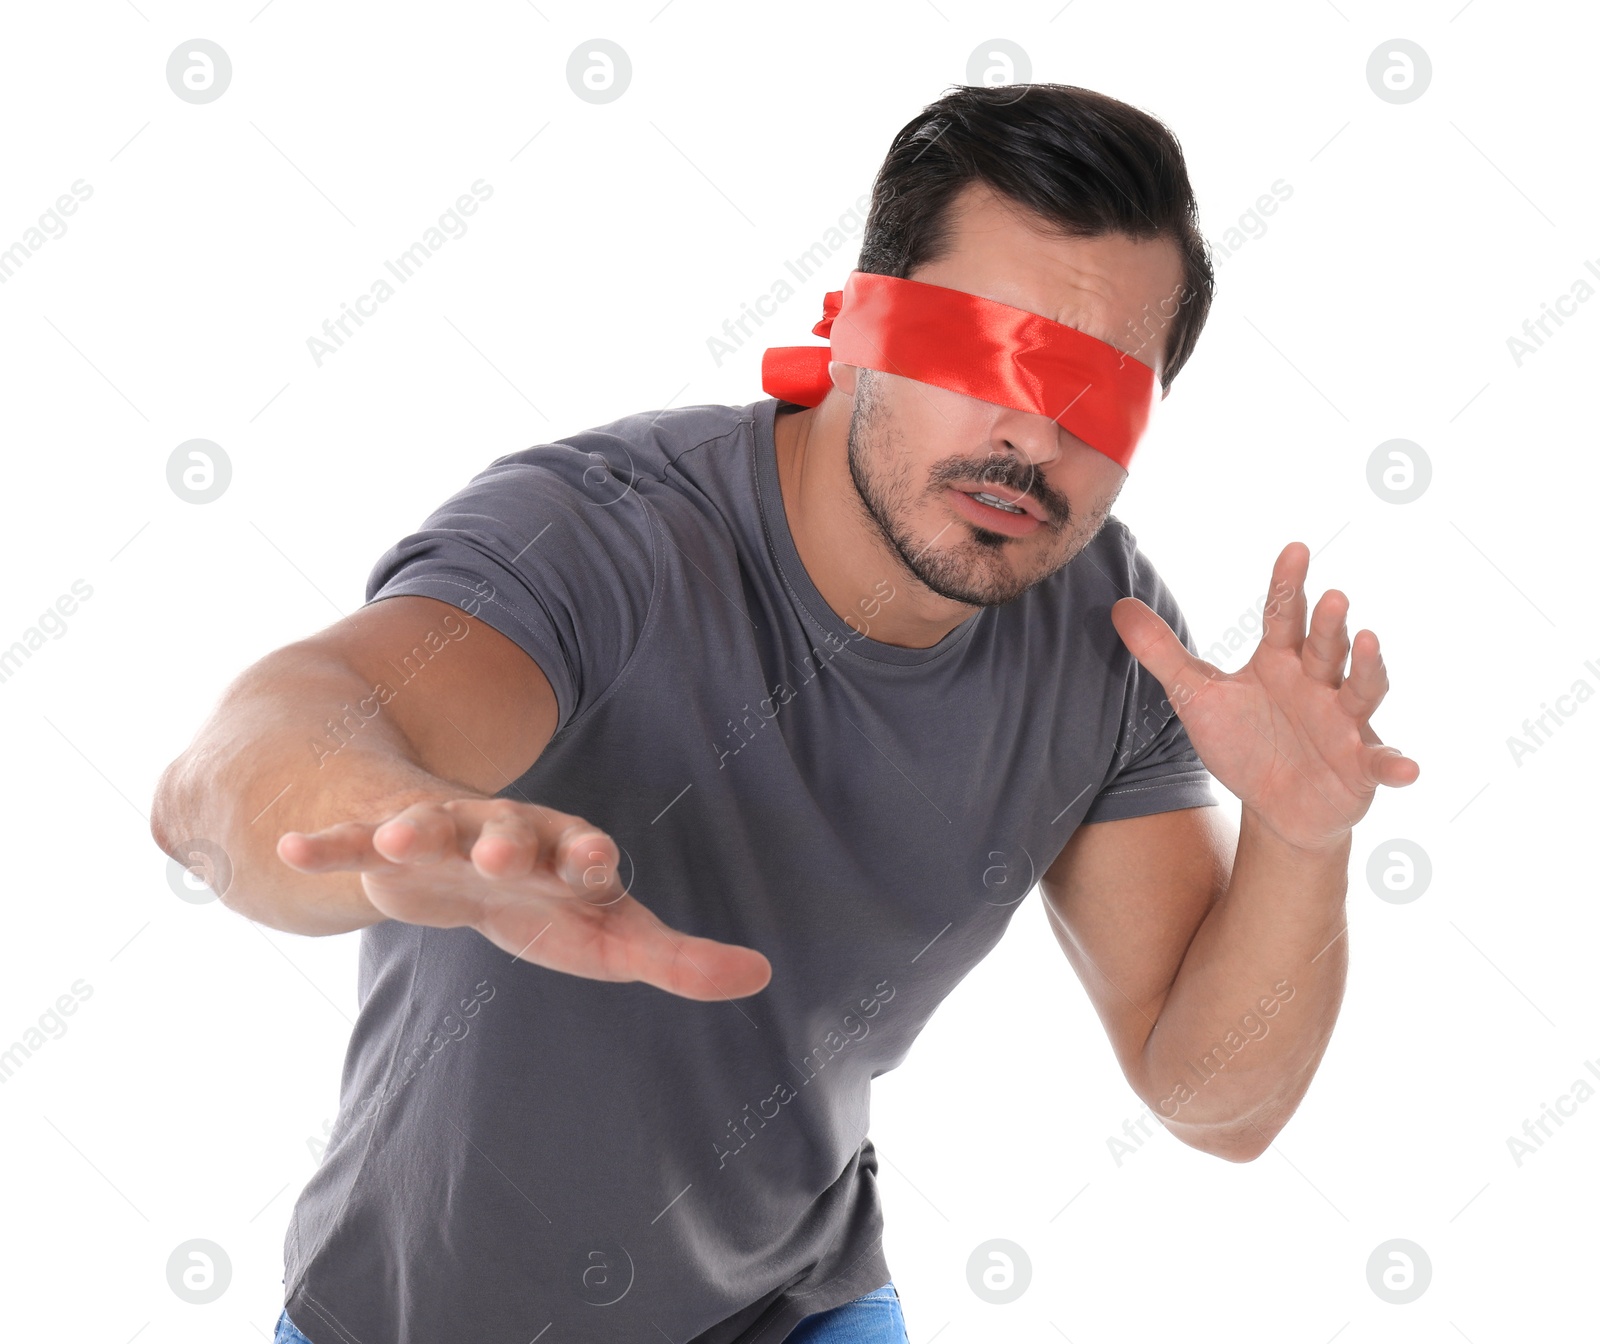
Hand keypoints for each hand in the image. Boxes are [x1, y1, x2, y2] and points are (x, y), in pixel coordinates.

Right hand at [276, 798, 771, 999]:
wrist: (461, 855)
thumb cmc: (549, 902)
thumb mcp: (611, 936)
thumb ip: (679, 959)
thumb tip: (761, 974)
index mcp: (564, 856)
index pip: (584, 853)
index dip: (590, 856)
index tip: (600, 860)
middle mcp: (506, 835)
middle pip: (510, 831)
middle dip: (506, 839)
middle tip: (503, 850)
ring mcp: (444, 834)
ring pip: (432, 827)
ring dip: (415, 830)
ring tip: (394, 838)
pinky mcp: (387, 843)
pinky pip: (355, 840)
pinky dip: (329, 844)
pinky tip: (291, 851)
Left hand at [1108, 541, 1419, 853]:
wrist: (1275, 804)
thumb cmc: (1242, 741)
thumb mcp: (1196, 697)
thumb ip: (1162, 653)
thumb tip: (1118, 607)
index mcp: (1281, 661)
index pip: (1285, 615)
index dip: (1289, 584)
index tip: (1295, 548)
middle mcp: (1319, 683)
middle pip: (1325, 647)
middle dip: (1330, 624)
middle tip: (1332, 596)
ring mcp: (1346, 722)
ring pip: (1361, 689)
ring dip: (1368, 668)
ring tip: (1370, 641)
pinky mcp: (1362, 765)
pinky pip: (1381, 762)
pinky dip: (1395, 764)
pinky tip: (1406, 767)